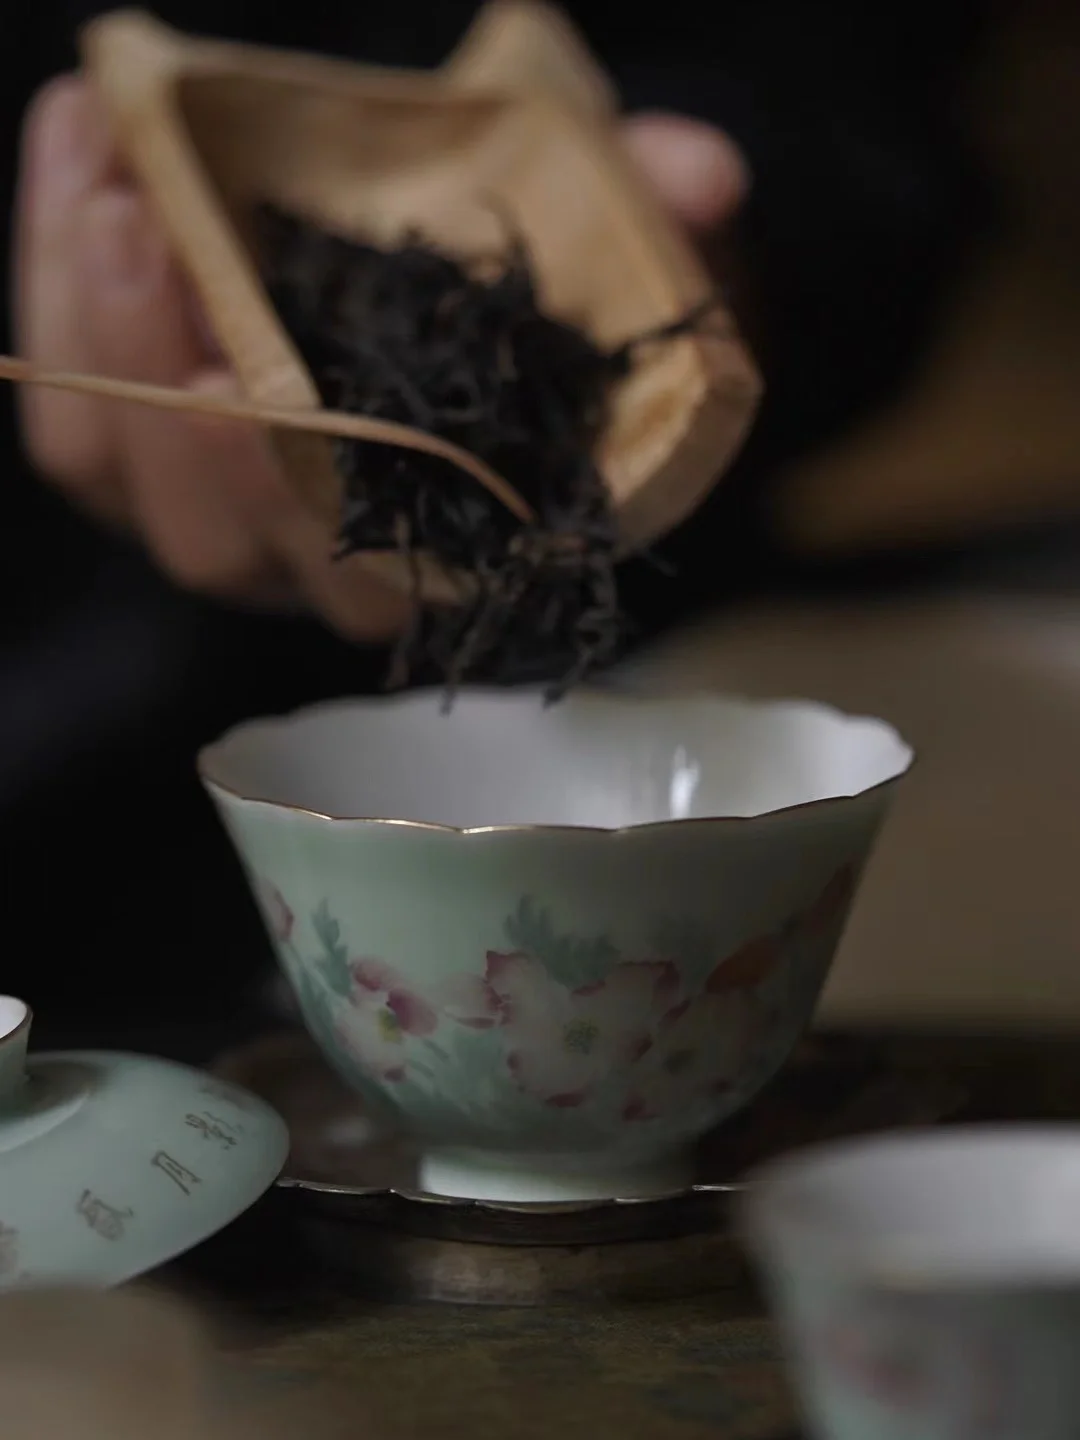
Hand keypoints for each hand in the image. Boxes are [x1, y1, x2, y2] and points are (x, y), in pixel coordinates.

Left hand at [15, 77, 747, 639]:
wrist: (504, 282)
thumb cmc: (573, 294)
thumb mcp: (630, 257)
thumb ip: (656, 225)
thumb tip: (700, 174)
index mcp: (447, 545)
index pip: (357, 564)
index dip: (284, 488)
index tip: (237, 372)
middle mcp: (327, 555)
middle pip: (214, 538)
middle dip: (160, 397)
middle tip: (148, 228)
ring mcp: (231, 506)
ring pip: (122, 480)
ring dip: (93, 335)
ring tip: (111, 184)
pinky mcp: (156, 449)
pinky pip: (76, 416)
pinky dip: (56, 286)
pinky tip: (84, 147)